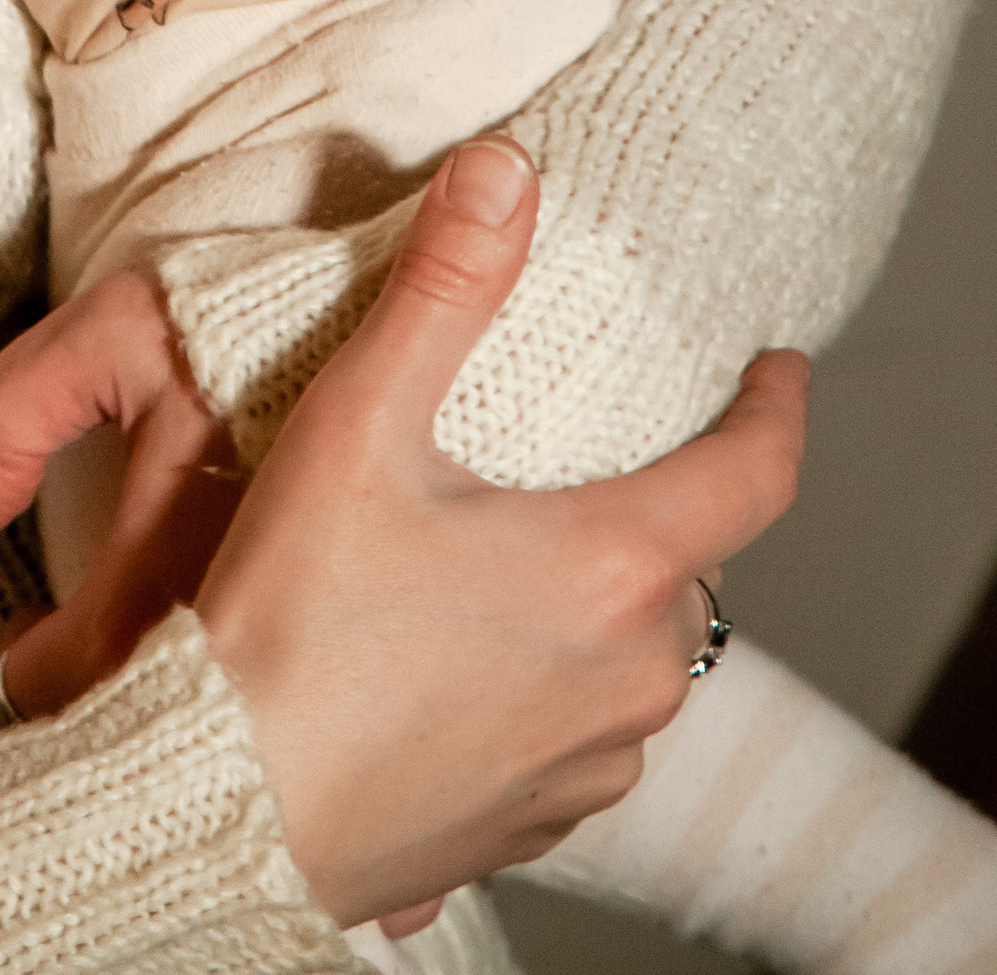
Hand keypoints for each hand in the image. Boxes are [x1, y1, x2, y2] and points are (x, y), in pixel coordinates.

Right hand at [0, 140, 805, 933]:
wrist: (217, 802)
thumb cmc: (290, 619)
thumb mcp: (358, 424)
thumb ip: (444, 290)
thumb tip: (507, 169)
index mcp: (615, 569)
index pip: (755, 474)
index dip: (777, 408)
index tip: (779, 368)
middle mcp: (634, 679)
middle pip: (684, 564)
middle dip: (652, 503)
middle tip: (589, 454)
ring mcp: (591, 767)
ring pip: (633, 657)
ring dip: (597, 605)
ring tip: (513, 559)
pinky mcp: (534, 827)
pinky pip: (577, 735)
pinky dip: (544, 688)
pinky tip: (461, 664)